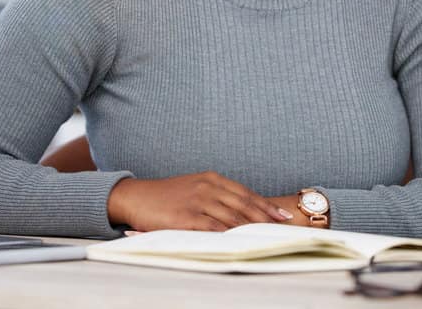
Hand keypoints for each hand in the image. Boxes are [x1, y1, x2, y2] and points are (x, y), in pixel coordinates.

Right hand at [107, 172, 294, 231]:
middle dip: (266, 217)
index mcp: (212, 179)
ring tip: (269, 238)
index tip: (282, 214)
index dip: (265, 205)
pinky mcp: (186, 218)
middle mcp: (207, 188)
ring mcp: (197, 202)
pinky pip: (213, 229)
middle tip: (284, 227)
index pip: (246, 193)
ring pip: (232, 218)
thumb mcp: (194, 187)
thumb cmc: (167, 195)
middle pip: (244, 205)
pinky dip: (229, 237)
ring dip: (252, 230)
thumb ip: (216, 195)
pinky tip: (241, 243)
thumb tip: (240, 209)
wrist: (137, 196)